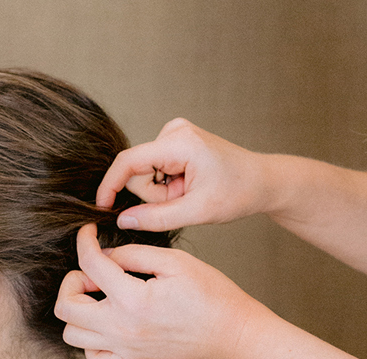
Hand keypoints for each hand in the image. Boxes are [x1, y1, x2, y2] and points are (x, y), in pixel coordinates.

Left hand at [54, 224, 265, 358]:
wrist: (233, 332)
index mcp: (132, 299)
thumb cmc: (210, 293)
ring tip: (100, 298)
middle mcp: (121, 329)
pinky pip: (92, 358)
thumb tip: (104, 254)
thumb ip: (133, 254)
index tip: (88, 234)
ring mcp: (124, 349)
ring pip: (72, 334)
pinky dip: (89, 341)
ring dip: (77, 312)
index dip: (85, 242)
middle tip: (95, 273)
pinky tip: (104, 324)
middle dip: (73, 282)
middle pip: (66, 307)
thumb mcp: (175, 260)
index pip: (90, 265)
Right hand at [96, 118, 269, 231]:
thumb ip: (156, 217)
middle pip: (138, 171)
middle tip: (184, 201)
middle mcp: (174, 131)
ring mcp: (175, 134)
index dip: (110, 186)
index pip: (128, 163)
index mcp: (179, 143)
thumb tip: (122, 219)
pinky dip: (169, 185)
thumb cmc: (238, 193)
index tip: (102, 207)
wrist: (264, 181)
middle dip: (155, 195)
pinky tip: (191, 186)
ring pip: (146, 173)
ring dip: (163, 192)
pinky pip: (156, 169)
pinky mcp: (176, 141)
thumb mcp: (197, 212)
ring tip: (191, 194)